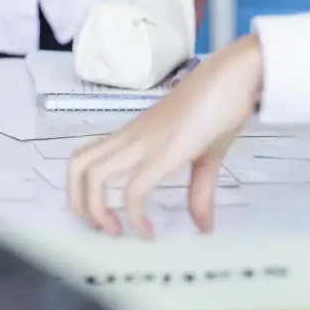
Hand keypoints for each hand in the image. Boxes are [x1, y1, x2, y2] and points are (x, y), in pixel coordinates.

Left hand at [67, 34, 262, 237]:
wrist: (233, 77)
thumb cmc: (218, 107)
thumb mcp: (206, 155)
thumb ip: (199, 190)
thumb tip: (204, 227)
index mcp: (134, 136)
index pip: (87, 156)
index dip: (82, 189)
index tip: (104, 218)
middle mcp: (130, 138)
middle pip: (78, 164)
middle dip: (76, 201)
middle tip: (98, 227)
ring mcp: (143, 143)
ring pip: (93, 174)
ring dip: (96, 210)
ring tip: (116, 232)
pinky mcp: (163, 153)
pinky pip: (134, 190)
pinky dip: (135, 216)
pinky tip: (148, 231)